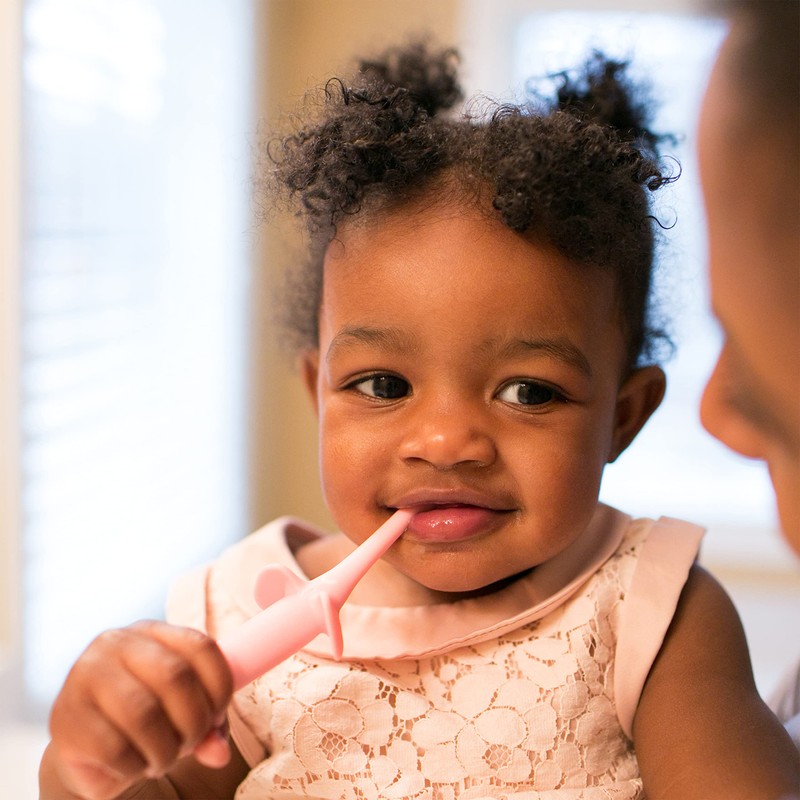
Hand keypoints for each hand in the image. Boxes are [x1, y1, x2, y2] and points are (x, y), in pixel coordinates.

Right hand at [45, 620, 232, 799]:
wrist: (90, 752)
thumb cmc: (149, 722)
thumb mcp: (185, 714)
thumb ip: (211, 726)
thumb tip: (219, 752)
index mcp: (152, 631)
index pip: (201, 646)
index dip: (220, 687)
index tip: (217, 716)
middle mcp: (116, 642)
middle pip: (175, 676)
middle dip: (193, 722)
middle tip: (189, 744)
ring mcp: (85, 676)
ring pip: (144, 713)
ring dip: (165, 749)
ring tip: (163, 759)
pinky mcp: (65, 718)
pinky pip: (114, 748)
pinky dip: (136, 766)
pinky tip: (135, 765)